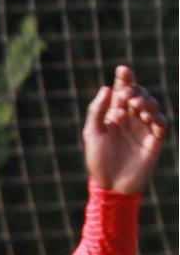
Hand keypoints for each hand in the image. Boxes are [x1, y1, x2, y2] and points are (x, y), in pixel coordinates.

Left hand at [83, 64, 166, 195]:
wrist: (110, 185)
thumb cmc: (99, 160)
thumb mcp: (92, 134)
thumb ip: (97, 111)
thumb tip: (107, 88)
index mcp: (116, 115)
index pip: (122, 92)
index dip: (124, 79)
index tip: (122, 69)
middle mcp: (131, 119)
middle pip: (138, 95)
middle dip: (135, 90)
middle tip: (127, 94)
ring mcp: (144, 128)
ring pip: (152, 106)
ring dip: (145, 101)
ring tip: (135, 104)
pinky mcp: (154, 140)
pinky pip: (161, 123)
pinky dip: (156, 116)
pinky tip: (147, 116)